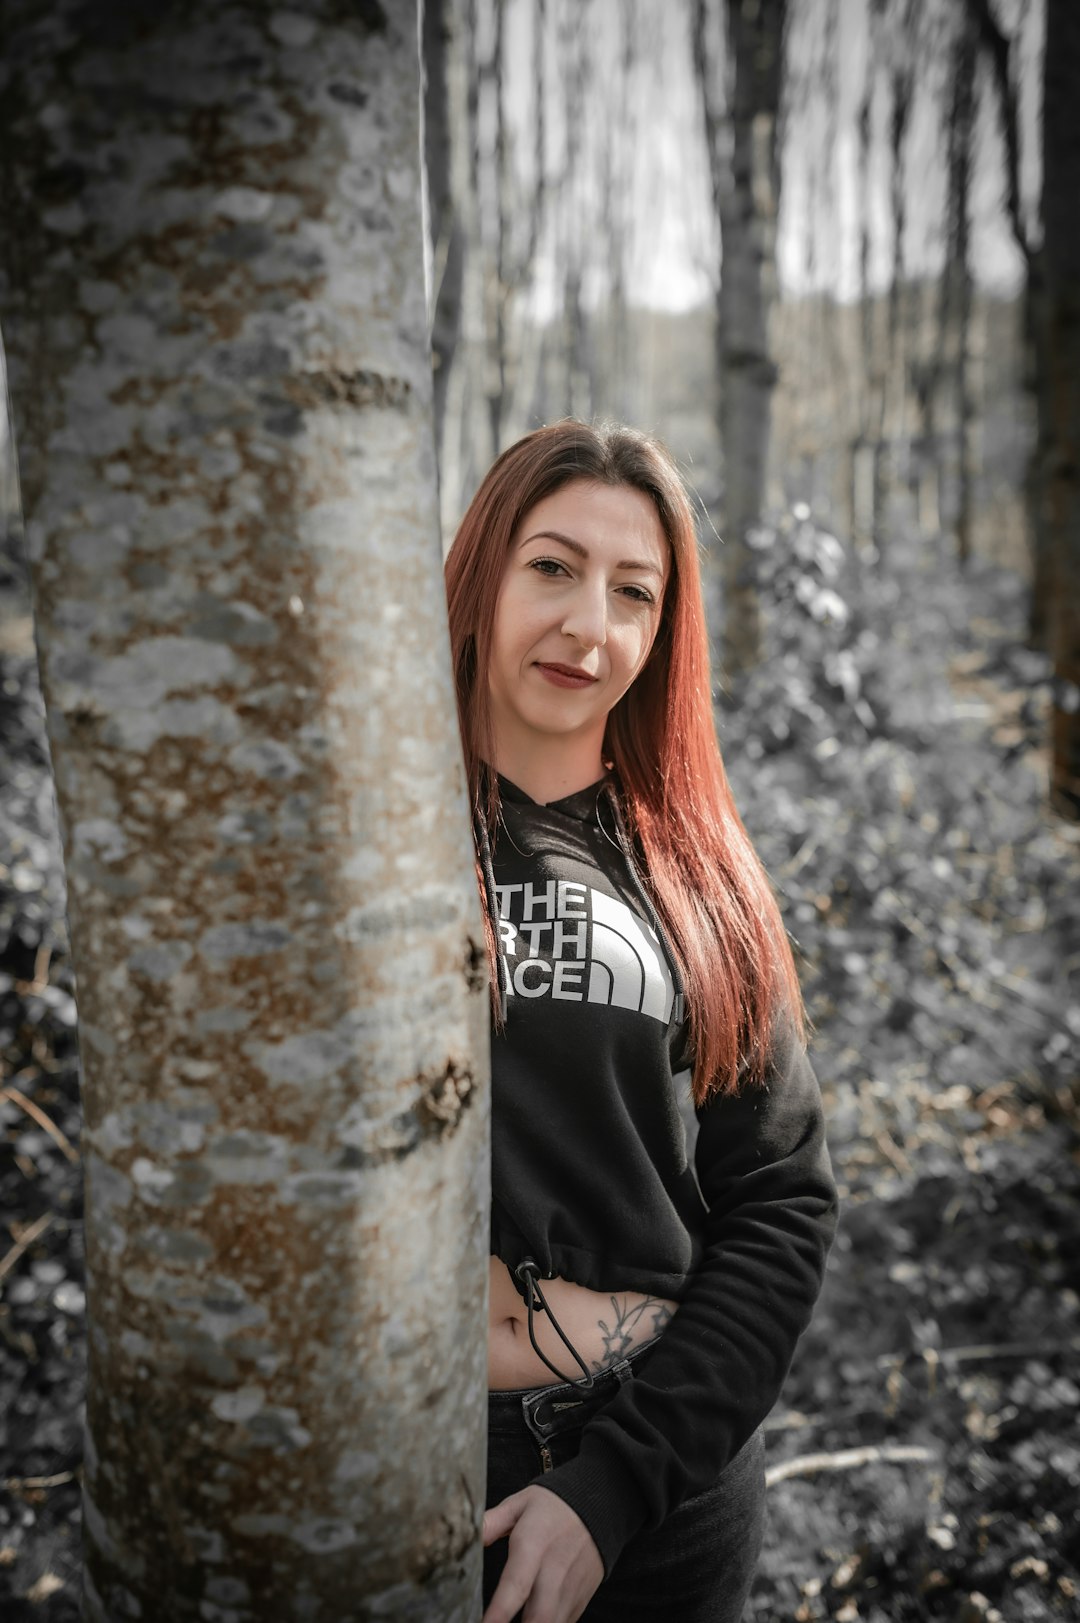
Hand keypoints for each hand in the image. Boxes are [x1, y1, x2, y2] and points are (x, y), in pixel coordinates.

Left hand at [482, 1483, 604, 1622]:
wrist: (599, 1506)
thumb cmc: (554, 1506)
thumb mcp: (519, 1504)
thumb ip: (491, 1523)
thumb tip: (466, 1536)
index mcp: (534, 1545)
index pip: (516, 1585)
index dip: (499, 1612)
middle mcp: (554, 1572)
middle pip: (540, 1618)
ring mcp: (570, 1590)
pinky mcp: (579, 1601)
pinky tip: (531, 1620)